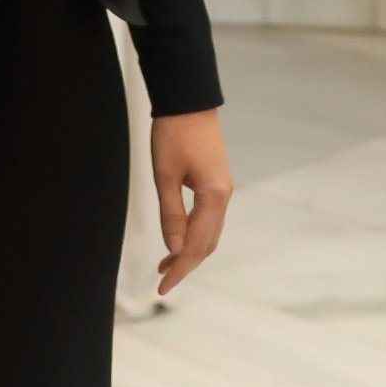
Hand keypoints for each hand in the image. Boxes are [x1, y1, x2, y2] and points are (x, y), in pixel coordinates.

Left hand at [148, 109, 233, 294]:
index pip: (197, 245)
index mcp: (214, 197)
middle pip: (208, 243)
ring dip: (190, 251)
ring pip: (210, 232)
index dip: (180, 269)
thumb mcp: (165, 175)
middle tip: (161, 282)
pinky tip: (178, 239)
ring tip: (166, 265)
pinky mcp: (216, 182)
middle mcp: (224, 197)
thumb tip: (175, 248)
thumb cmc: (174, 133)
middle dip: (186, 265)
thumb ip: (171, 213)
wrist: (189, 99)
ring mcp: (223, 189)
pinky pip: (209, 218)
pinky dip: (194, 235)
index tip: (161, 287)